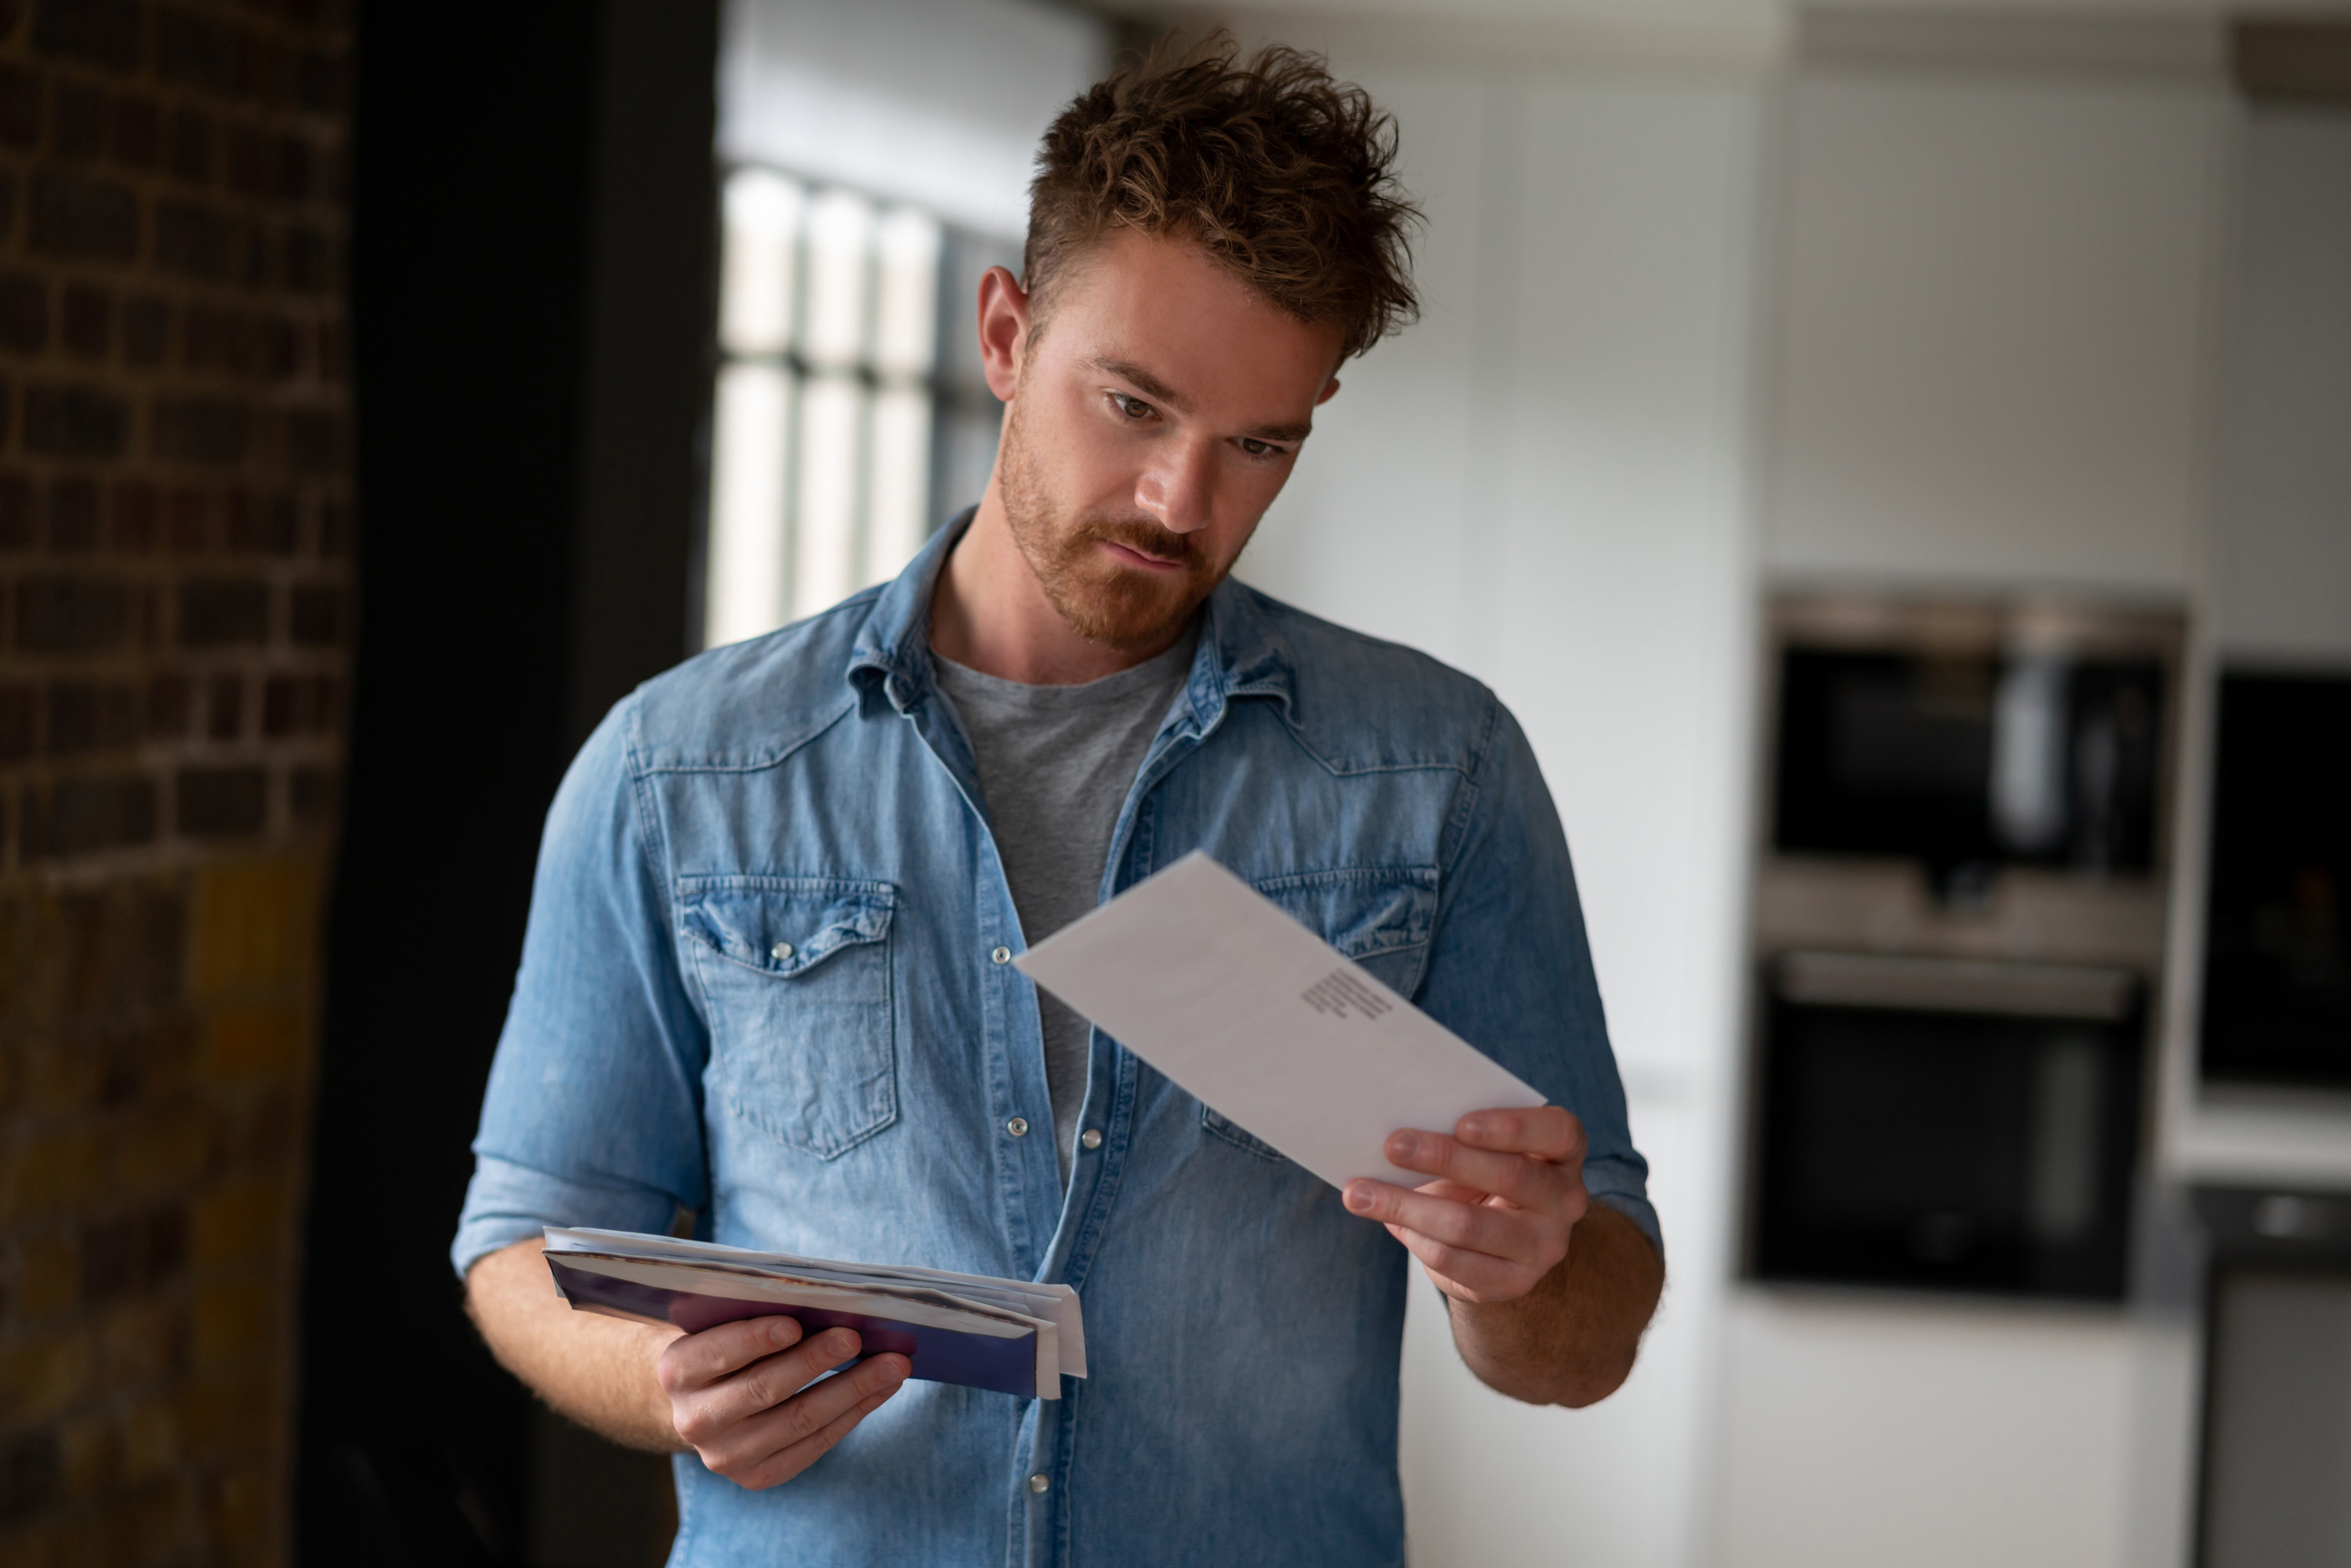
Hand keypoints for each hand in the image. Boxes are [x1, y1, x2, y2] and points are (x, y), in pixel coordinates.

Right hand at [657, 1316, 910, 1488]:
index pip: (716, 1352)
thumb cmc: (729, 1344)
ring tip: (892, 1364)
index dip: (754, 1338)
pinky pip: (814, 1445)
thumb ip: (756, 1312)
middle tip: (856, 1337)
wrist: (706, 1402)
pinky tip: (881, 1390)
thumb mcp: (724, 1323)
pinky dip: (853, 1414)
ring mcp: (725, 1456)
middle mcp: (693, 1419)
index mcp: (676, 1370)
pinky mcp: (758, 1477)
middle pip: (764, 1389)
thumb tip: (826, 1301)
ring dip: (852, 1389)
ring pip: (798, 1420)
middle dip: (816, 1360)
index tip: (795, 1324)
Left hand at [1341, 1105, 1589, 1303]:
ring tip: (1359, 1193)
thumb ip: (1460, 1135)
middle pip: (1510, 1175)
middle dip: (1444, 1157)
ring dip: (1407, 1206)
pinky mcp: (1514, 1282)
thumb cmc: (1487, 1176)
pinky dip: (1415, 1238)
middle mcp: (1566, 1199)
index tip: (1461, 1123)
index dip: (1513, 1126)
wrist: (1505, 1244)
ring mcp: (1545, 1246)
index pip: (1559, 1132)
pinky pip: (1454, 1261)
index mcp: (1563, 1153)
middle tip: (1392, 1145)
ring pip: (1470, 1224)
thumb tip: (1397, 1133)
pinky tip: (1390, 1222)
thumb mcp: (1486, 1150)